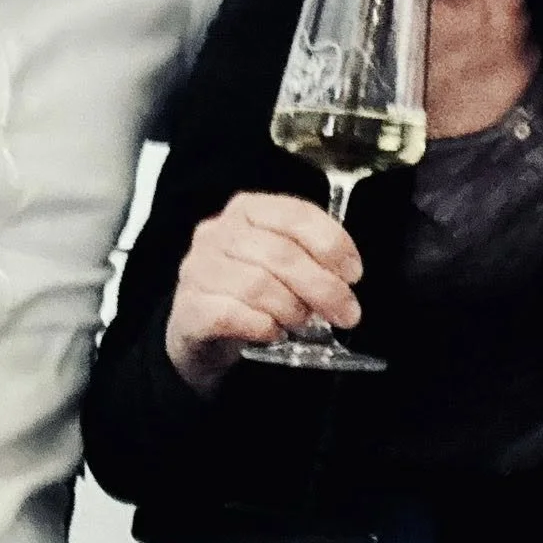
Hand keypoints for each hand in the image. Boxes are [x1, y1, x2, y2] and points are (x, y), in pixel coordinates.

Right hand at [164, 192, 364, 393]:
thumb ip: (309, 257)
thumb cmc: (249, 291)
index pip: (296, 214)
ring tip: (304, 323)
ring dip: (293, 309)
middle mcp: (217, 232)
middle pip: (281, 254)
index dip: (332, 244)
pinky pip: (231, 315)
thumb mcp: (281, 264)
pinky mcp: (188, 308)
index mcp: (247, 210)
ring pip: (258, 285)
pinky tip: (274, 333)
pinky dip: (263, 326)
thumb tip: (346, 277)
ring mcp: (198, 269)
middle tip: (347, 313)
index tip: (354, 274)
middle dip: (324, 287)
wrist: (199, 332)